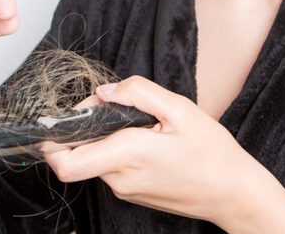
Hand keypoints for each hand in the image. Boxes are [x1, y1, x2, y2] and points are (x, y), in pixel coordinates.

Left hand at [39, 75, 267, 227]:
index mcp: (128, 154)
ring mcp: (124, 190)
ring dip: (105, 137)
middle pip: (76, 153)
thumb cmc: (211, 152)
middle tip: (112, 107)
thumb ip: (138, 93)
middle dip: (84, 127)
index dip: (52, 141)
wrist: (232, 192)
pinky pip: (110, 167)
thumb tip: (104, 91)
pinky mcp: (131, 194)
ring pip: (94, 158)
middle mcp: (120, 178)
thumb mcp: (180, 109)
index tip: (64, 118)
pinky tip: (147, 140)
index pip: (64, 162)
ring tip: (141, 125)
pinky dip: (117, 149)